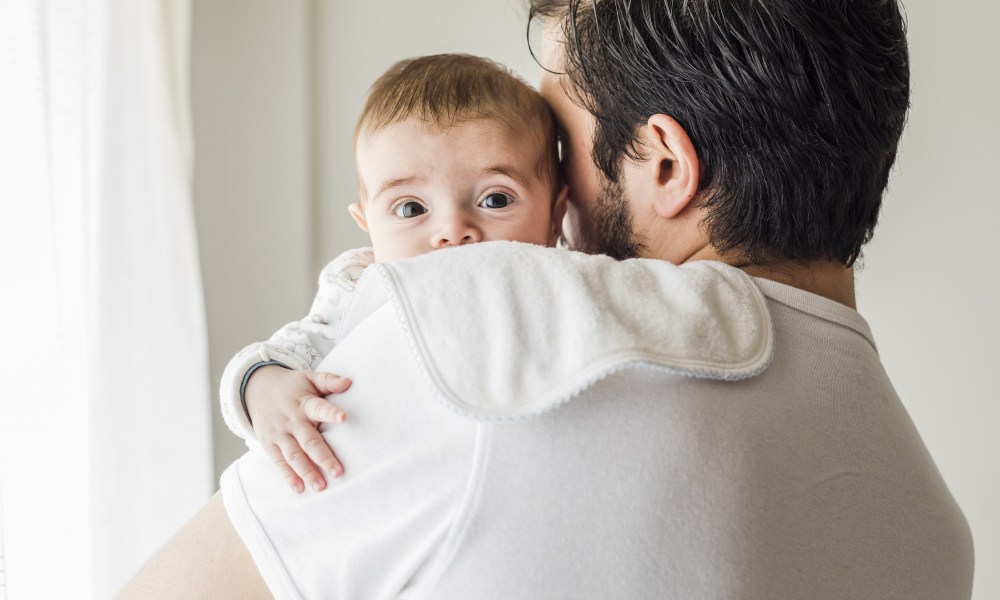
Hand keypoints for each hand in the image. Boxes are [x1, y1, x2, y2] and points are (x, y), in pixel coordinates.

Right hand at [244, 366, 352, 493]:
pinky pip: (279, 462)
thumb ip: (328, 380)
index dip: (331, 413)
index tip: (344, 418)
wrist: (257, 389)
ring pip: (293, 455)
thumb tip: (349, 382)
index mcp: (304, 403)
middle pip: (308, 440)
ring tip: (321, 486)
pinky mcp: (268, 444)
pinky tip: (299, 489)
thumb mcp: (309, 378)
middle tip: (338, 472)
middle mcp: (291, 420)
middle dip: (322, 457)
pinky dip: (288, 476)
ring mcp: (279, 434)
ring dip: (307, 472)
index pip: (319, 407)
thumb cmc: (293, 386)